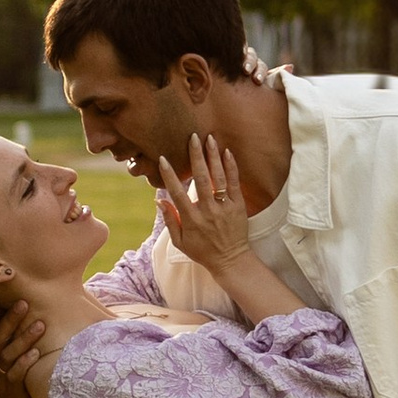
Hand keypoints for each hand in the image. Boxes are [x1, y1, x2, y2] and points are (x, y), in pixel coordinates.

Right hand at [0, 296, 47, 397]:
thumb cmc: (17, 383)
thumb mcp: (10, 361)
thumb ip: (13, 341)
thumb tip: (26, 314)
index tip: (4, 295)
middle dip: (11, 320)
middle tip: (24, 303)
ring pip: (7, 354)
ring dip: (23, 339)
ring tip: (40, 325)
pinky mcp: (8, 391)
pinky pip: (14, 374)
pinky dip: (24, 362)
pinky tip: (35, 353)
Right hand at [157, 128, 251, 281]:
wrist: (231, 260)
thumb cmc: (202, 251)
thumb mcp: (180, 242)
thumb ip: (170, 220)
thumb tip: (159, 200)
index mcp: (191, 219)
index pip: (177, 193)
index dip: (169, 175)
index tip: (163, 159)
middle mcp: (208, 210)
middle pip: (201, 179)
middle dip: (196, 156)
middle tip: (193, 137)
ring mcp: (225, 207)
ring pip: (219, 178)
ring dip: (213, 156)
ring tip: (210, 138)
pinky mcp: (239, 206)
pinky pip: (235, 183)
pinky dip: (231, 167)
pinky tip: (227, 152)